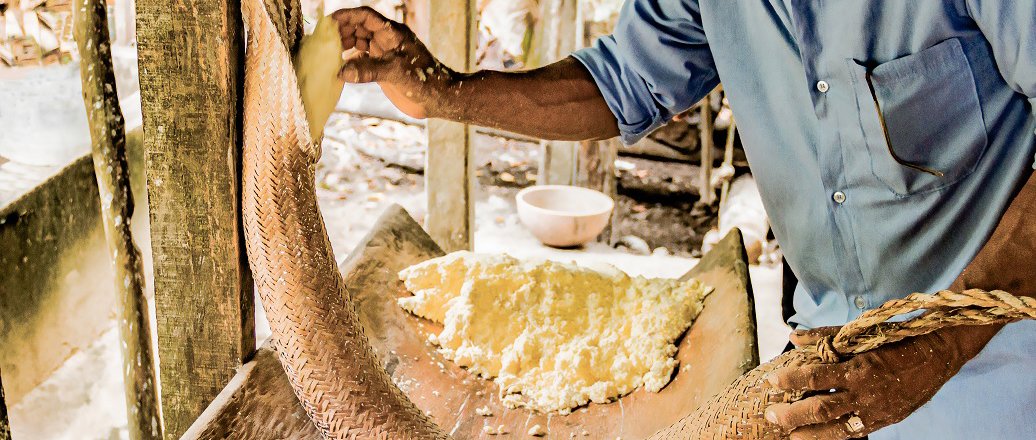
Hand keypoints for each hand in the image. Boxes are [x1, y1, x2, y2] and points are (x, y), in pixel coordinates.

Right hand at [331, 7, 454, 118]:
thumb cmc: (424, 80)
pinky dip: (350, 62)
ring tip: (327, 54)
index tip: (330, 21)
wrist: (438, 99)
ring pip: (359, 44)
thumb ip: (369, 70)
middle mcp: (387, 41)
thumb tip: (341, 71)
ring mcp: (384, 54)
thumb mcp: (396, 72)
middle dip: (341, 31)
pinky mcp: (382, 69)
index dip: (348, 16)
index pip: (366, 16)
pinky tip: (338, 68)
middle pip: (359, 28)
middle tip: (323, 40)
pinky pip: (361, 61)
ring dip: (344, 46)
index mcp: (393, 33)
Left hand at [762, 325, 994, 438]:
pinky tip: (818, 438)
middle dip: (793, 414)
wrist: (939, 354)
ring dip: (810, 434)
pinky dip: (835, 437)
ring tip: (790, 436)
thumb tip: (793, 337)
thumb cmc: (895, 338)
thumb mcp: (861, 333)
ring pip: (837, 429)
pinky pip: (856, 433)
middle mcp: (867, 392)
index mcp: (859, 366)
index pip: (816, 376)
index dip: (791, 379)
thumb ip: (825, 337)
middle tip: (771, 415)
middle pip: (821, 409)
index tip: (771, 380)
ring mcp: (877, 410)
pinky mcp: (886, 420)